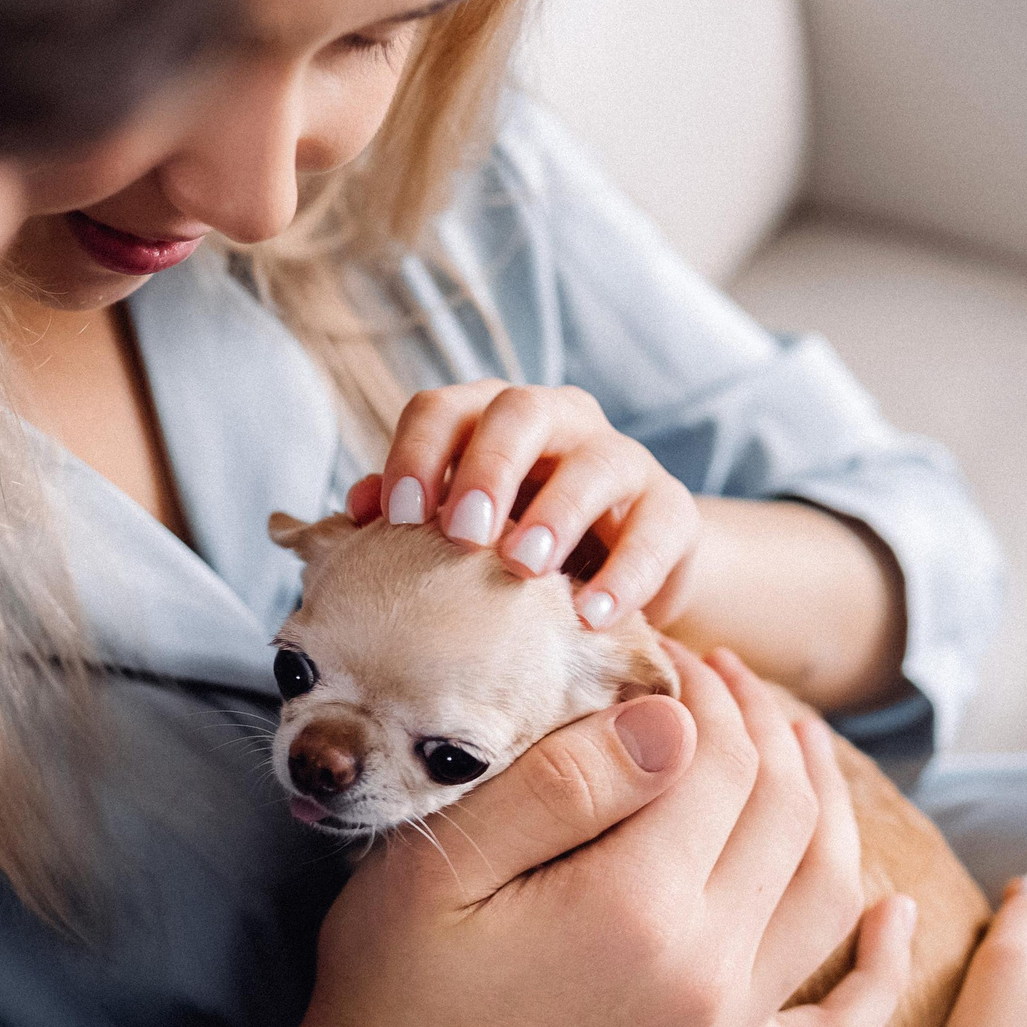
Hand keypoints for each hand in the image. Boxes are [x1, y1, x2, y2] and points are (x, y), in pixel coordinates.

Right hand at [240, 647, 912, 1026]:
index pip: (719, 760)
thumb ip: (563, 784)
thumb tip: (672, 716)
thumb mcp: (442, 863)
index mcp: (638, 906)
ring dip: (826, 802)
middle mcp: (707, 970)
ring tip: (791, 740)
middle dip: (760, 724)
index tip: (666, 651)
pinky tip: (892, 910)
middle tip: (718, 675)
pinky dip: (880, 968)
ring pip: (828, 890)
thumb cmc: (395, 984)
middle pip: (783, 810)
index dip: (702, 689)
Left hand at [344, 380, 699, 629]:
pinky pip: (655, 531)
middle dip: (488, 468)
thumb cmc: (515, 550)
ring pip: (596, 462)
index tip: (400, 515)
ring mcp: (621, 460)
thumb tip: (354, 512)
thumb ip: (412, 516)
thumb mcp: (462, 533)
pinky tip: (592, 617)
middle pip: (519, 412)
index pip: (445, 409)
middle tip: (464, 533)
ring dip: (556, 514)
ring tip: (525, 568)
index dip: (417, 454)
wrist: (615, 578)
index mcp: (490, 420)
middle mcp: (558, 422)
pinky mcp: (672, 511)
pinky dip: (624, 576)